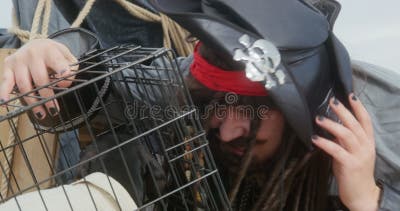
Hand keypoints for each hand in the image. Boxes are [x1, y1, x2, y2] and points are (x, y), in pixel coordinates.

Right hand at [0, 39, 77, 118]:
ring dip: (32, 102)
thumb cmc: (54, 54)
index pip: (58, 64)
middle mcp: (33, 53)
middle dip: (48, 97)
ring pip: (24, 84)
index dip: (63, 75)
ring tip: (41, 114)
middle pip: (40, 79)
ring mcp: (19, 59)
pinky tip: (4, 102)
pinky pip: (6, 81)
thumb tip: (65, 81)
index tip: (64, 86)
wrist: (37, 44)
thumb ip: (71, 68)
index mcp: (49, 50)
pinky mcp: (8, 65)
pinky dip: (4, 91)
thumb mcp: (67, 57)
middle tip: (54, 110)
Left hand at [312, 94, 379, 210]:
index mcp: (368, 142)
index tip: (350, 94)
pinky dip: (325, 143)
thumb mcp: (351, 152)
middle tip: (331, 101)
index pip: (365, 120)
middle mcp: (366, 146)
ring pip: (347, 134)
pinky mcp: (350, 165)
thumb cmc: (354, 172)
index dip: (358, 107)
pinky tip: (315, 139)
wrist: (362, 195)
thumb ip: (344, 140)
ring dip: (331, 125)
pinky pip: (336, 150)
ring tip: (318, 118)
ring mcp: (359, 155)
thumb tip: (331, 126)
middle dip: (343, 111)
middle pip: (354, 124)